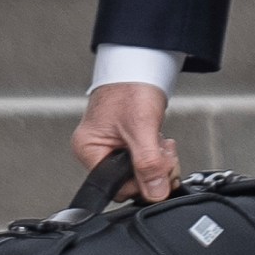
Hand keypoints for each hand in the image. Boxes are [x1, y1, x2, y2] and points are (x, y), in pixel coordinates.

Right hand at [71, 82, 179, 201]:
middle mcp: (98, 150)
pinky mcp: (128, 141)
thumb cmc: (130, 87)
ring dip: (159, 161)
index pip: (116, 187)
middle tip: (165, 155)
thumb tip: (155, 192)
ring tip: (163, 143)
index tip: (158, 172)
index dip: (141, 183)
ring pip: (141, 171)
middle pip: (130, 181)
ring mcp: (113, 146)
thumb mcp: (141, 128)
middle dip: (154, 171)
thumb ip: (148, 164)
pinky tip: (161, 140)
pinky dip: (158, 154)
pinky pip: (145, 159)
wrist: (141, 63)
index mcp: (89, 149)